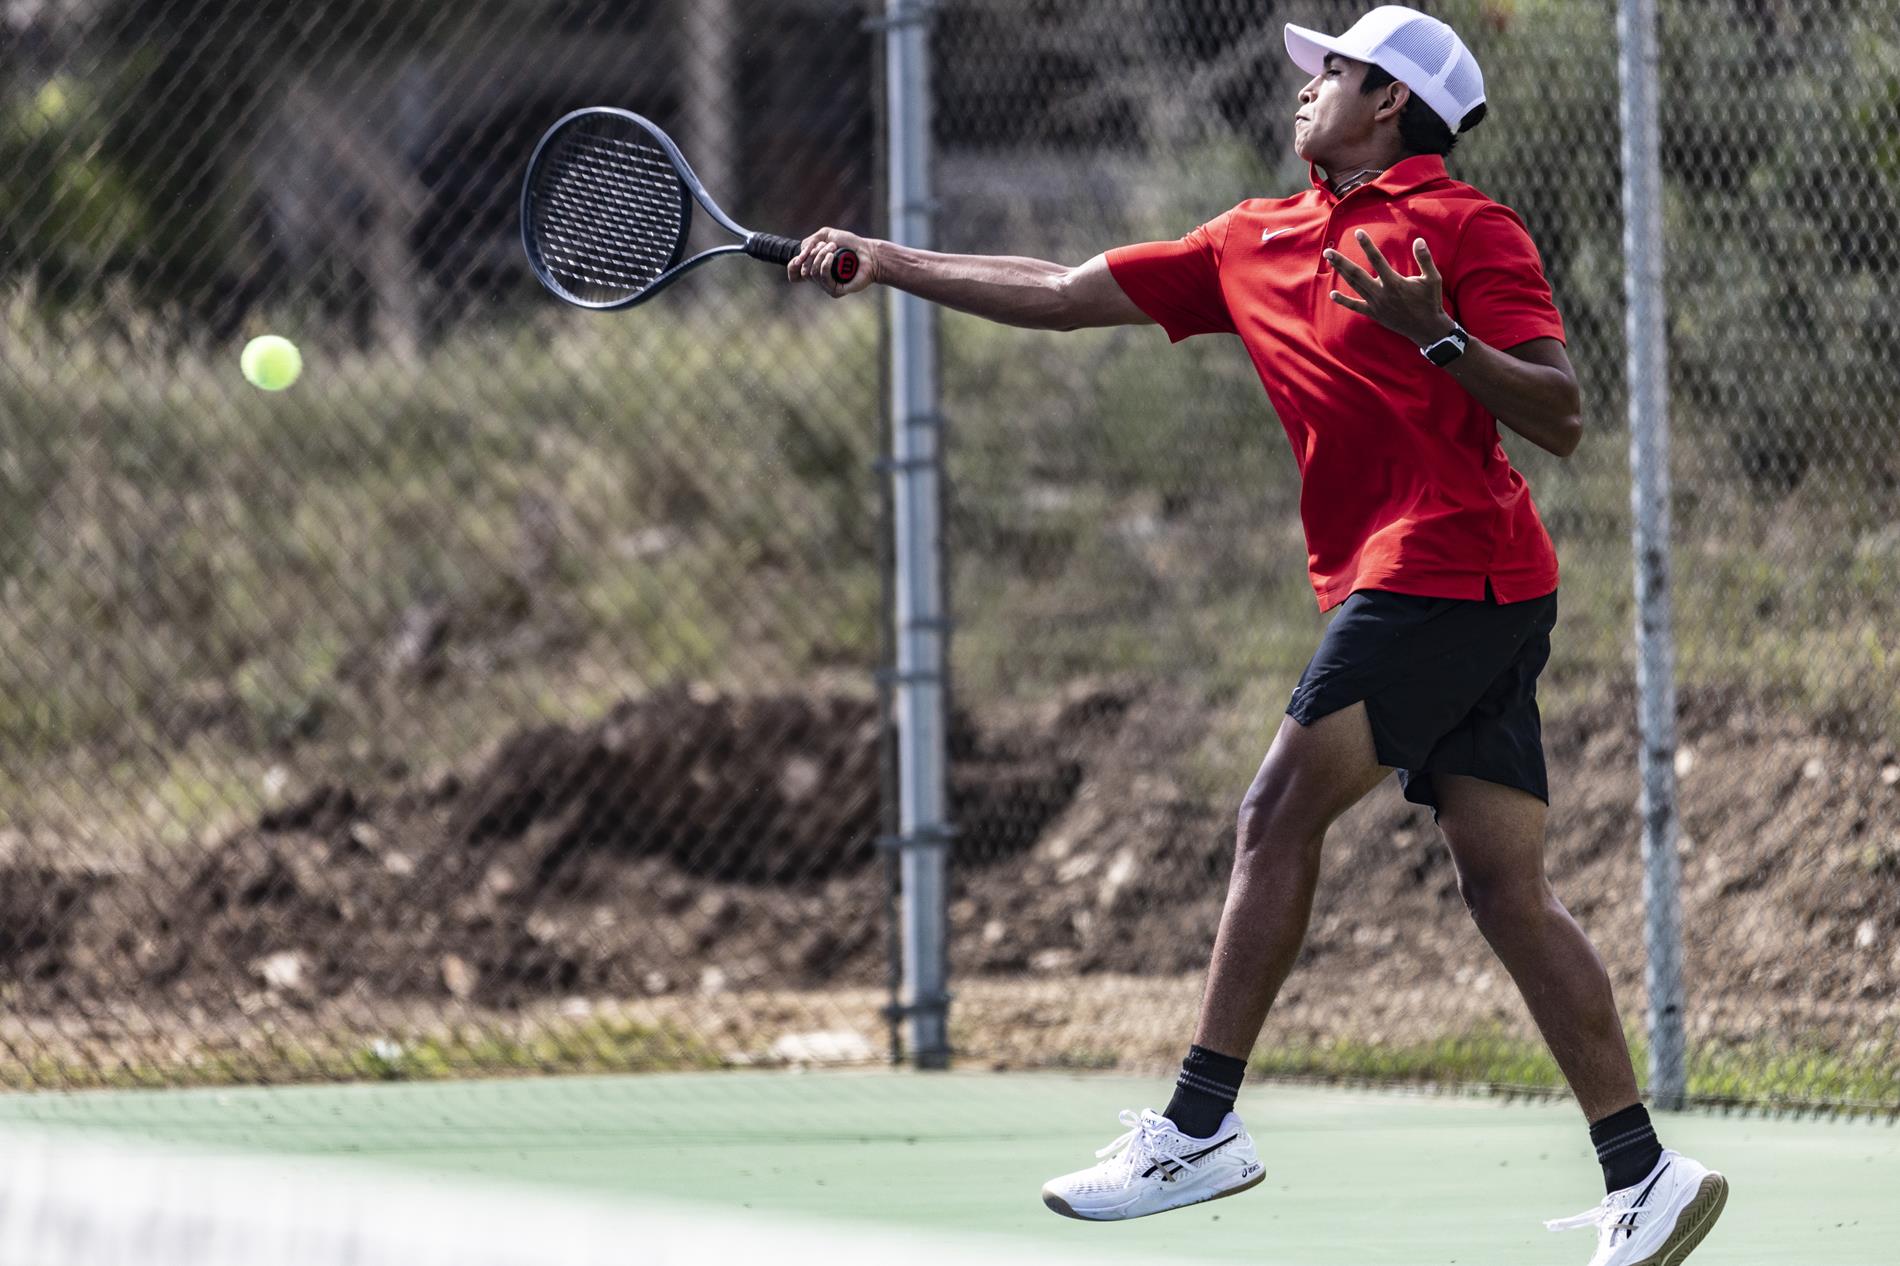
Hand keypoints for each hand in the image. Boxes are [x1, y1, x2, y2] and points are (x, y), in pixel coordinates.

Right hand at [789, 228, 877, 297]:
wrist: (868, 252)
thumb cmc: (850, 244)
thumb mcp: (826, 235)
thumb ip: (810, 241)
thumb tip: (800, 256)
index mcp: (815, 268)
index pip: (795, 275)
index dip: (792, 267)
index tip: (798, 258)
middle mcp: (819, 279)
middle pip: (803, 271)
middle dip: (812, 254)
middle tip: (828, 245)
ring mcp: (827, 286)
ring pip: (812, 273)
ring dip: (820, 255)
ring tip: (833, 247)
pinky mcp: (836, 291)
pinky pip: (823, 278)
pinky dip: (826, 264)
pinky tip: (832, 255)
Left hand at [1326, 230, 1454, 346]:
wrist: (1426, 328)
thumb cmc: (1430, 301)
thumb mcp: (1432, 278)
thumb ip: (1424, 259)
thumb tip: (1418, 240)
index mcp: (1394, 282)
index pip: (1377, 259)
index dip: (1367, 245)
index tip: (1358, 233)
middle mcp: (1381, 293)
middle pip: (1356, 274)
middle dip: (1341, 262)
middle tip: (1327, 251)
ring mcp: (1376, 304)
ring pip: (1354, 286)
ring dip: (1341, 273)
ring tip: (1330, 261)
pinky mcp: (1374, 313)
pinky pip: (1356, 307)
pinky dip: (1344, 301)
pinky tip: (1332, 295)